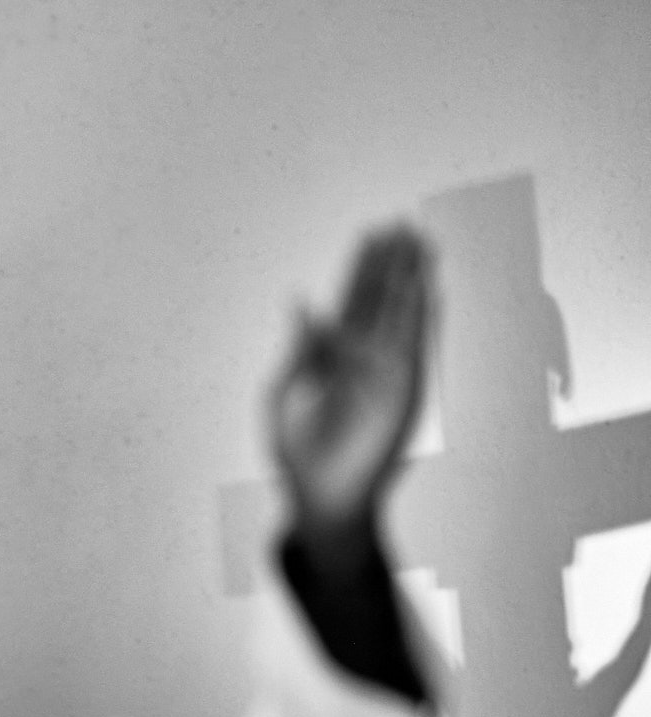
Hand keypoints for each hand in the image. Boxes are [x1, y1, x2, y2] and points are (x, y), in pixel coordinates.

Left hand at [269, 228, 432, 542]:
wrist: (320, 491)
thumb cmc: (297, 447)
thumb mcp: (288, 391)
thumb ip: (301, 347)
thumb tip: (301, 301)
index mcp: (328, 354)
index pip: (351, 300)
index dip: (361, 268)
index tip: (372, 235)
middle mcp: (361, 356)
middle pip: (380, 300)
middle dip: (390, 264)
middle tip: (402, 225)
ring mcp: (385, 370)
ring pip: (401, 316)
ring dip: (412, 281)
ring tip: (421, 244)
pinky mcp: (403, 389)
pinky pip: (416, 346)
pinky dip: (423, 318)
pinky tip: (429, 287)